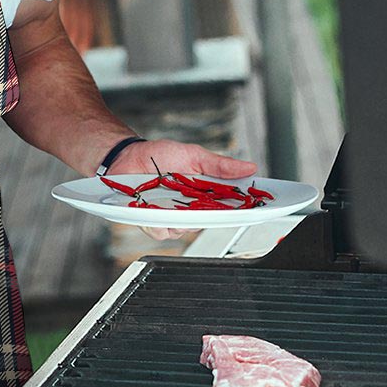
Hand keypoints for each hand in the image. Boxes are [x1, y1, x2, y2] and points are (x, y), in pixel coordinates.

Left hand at [108, 139, 257, 241]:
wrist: (128, 157)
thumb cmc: (160, 156)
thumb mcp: (194, 155)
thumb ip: (220, 165)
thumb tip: (249, 167)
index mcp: (205, 194)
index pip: (230, 207)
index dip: (244, 210)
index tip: (258, 208)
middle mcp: (191, 209)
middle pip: (209, 222)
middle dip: (211, 214)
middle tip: (205, 200)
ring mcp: (172, 217)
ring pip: (185, 230)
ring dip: (180, 217)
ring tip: (171, 198)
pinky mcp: (152, 222)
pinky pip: (161, 231)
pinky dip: (158, 221)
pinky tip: (153, 207)